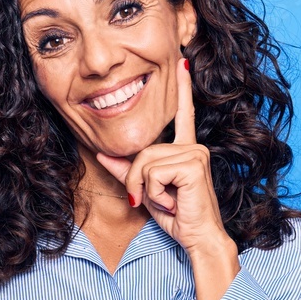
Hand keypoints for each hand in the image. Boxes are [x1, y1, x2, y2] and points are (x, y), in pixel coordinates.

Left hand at [96, 57, 228, 255]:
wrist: (198, 237)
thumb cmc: (177, 216)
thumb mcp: (145, 192)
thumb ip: (126, 172)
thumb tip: (101, 154)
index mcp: (185, 150)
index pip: (182, 115)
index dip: (182, 89)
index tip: (183, 62)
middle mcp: (192, 147)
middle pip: (141, 151)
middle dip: (136, 181)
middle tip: (154, 201)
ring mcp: (195, 153)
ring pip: (143, 163)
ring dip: (145, 190)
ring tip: (167, 202)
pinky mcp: (192, 164)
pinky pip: (152, 173)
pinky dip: (154, 194)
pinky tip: (173, 202)